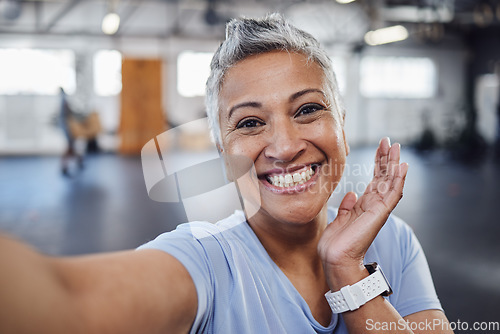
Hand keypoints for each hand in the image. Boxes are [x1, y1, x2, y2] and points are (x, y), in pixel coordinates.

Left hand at [318, 138, 407, 286]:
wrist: (335, 257)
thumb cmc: (337, 241)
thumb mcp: (340, 218)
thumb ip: (347, 206)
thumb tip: (351, 194)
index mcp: (365, 205)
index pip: (376, 180)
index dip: (378, 163)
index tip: (381, 147)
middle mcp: (374, 205)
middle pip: (384, 177)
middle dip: (387, 158)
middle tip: (389, 141)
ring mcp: (379, 209)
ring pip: (390, 181)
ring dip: (394, 164)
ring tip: (396, 147)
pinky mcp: (379, 213)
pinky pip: (392, 193)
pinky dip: (399, 179)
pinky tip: (403, 166)